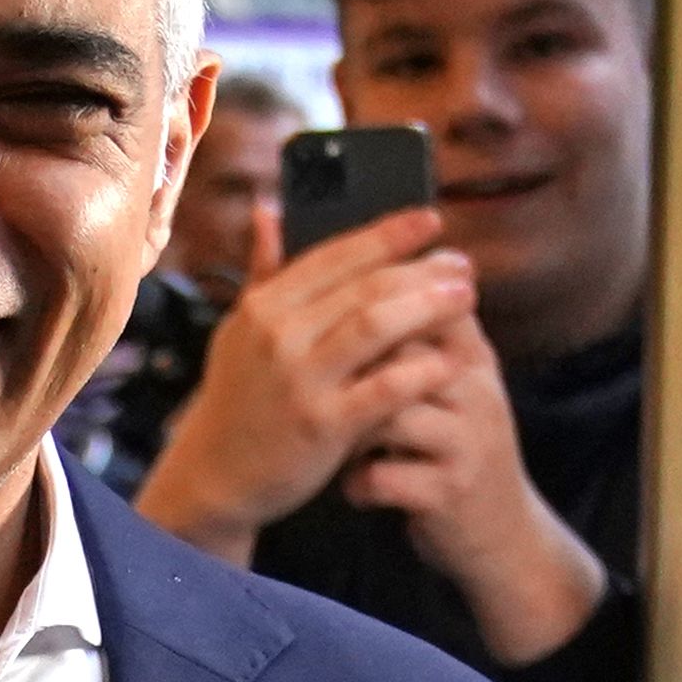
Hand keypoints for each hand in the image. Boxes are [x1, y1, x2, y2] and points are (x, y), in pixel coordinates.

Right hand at [134, 207, 473, 562]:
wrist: (215, 472)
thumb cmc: (238, 397)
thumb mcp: (239, 328)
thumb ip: (262, 270)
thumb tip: (269, 210)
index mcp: (263, 306)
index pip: (334, 254)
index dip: (387, 234)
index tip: (430, 221)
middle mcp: (279, 335)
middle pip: (365, 286)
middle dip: (421, 270)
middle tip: (463, 265)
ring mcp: (300, 380)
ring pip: (377, 326)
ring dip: (429, 307)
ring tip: (466, 297)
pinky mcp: (323, 424)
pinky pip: (385, 387)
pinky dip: (423, 370)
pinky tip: (453, 360)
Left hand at [344, 326, 610, 665]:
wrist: (503, 536)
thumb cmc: (458, 449)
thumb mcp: (456, 386)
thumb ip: (429, 333)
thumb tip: (398, 262)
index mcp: (473, 360)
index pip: (429, 302)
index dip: (374, 302)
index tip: (330, 325)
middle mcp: (475, 393)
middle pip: (401, 349)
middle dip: (350, 368)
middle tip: (320, 388)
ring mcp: (466, 444)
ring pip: (389, 412)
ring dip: (350, 430)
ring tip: (339, 443)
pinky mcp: (449, 493)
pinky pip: (384, 475)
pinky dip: (357, 482)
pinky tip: (353, 486)